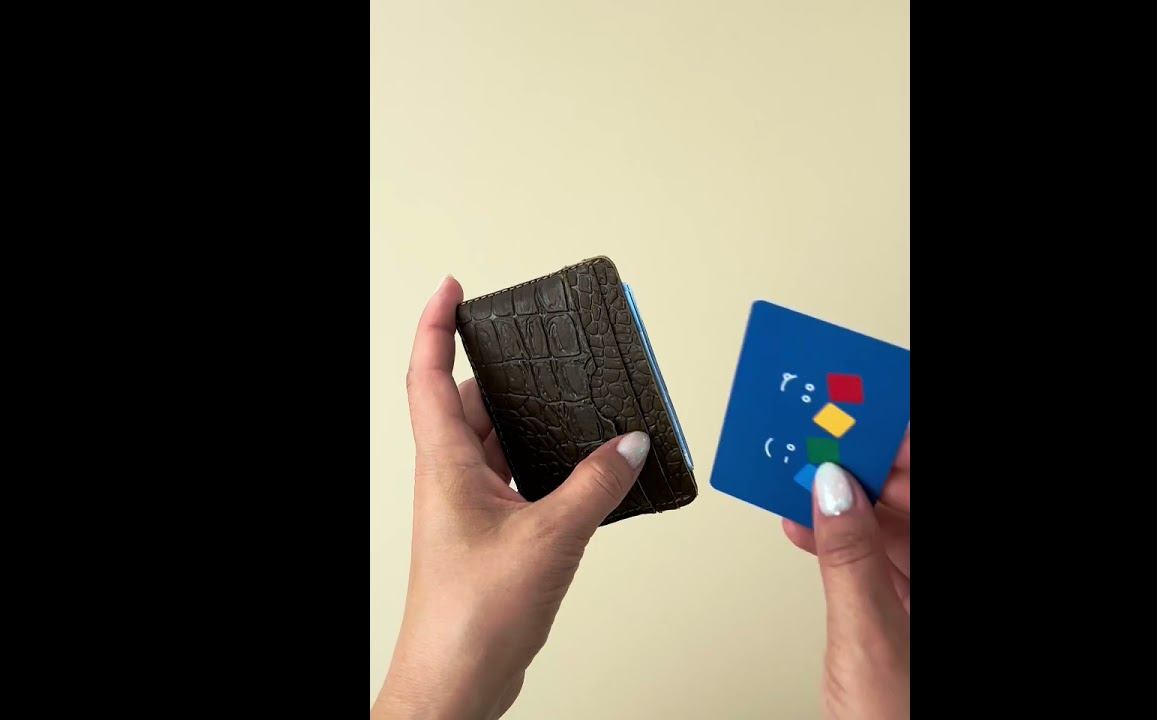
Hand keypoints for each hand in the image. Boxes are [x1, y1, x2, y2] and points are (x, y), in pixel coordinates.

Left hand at [372, 276, 650, 719]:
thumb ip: (593, 486)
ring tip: (576, 412)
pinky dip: (546, 471)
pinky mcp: (491, 537)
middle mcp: (451, 479)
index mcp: (445, 463)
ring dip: (530, 429)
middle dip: (505, 379)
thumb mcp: (548, 538)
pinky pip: (518, 483)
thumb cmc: (471, 618)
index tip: (451, 289)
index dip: (435, 324)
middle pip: (470, 406)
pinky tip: (584, 476)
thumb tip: (627, 446)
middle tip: (543, 355)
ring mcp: (469, 509)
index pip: (428, 374)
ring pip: (497, 446)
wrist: (455, 684)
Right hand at [782, 435, 909, 719]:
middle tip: (820, 430)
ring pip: (885, 521)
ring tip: (799, 466)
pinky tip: (802, 522)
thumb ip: (849, 557)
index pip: (931, 483)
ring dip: (841, 494)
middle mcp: (937, 575)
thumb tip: (832, 488)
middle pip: (908, 496)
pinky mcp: (896, 610)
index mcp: (946, 574)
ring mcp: (920, 592)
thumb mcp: (870, 638)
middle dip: (863, 460)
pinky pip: (866, 554)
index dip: (902, 442)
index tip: (864, 410)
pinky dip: (832, 535)